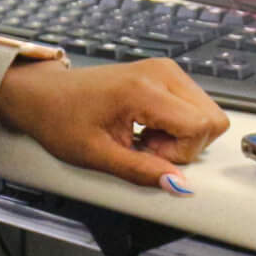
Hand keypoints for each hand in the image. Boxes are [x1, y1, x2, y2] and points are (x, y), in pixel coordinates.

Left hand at [0, 58, 230, 193]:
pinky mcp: (165, 73)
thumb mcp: (97, 155)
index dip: (181, 152)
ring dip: (182, 134)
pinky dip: (177, 123)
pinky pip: (192, 104)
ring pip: (206, 112)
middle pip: (211, 118)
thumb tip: (178, 186)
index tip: (149, 153)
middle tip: (146, 146)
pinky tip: (147, 127)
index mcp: (145, 89)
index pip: (201, 125)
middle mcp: (162, 72)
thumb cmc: (62, 119)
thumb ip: (141, 171)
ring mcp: (165, 69)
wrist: (44, 94)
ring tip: (144, 136)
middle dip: (185, 143)